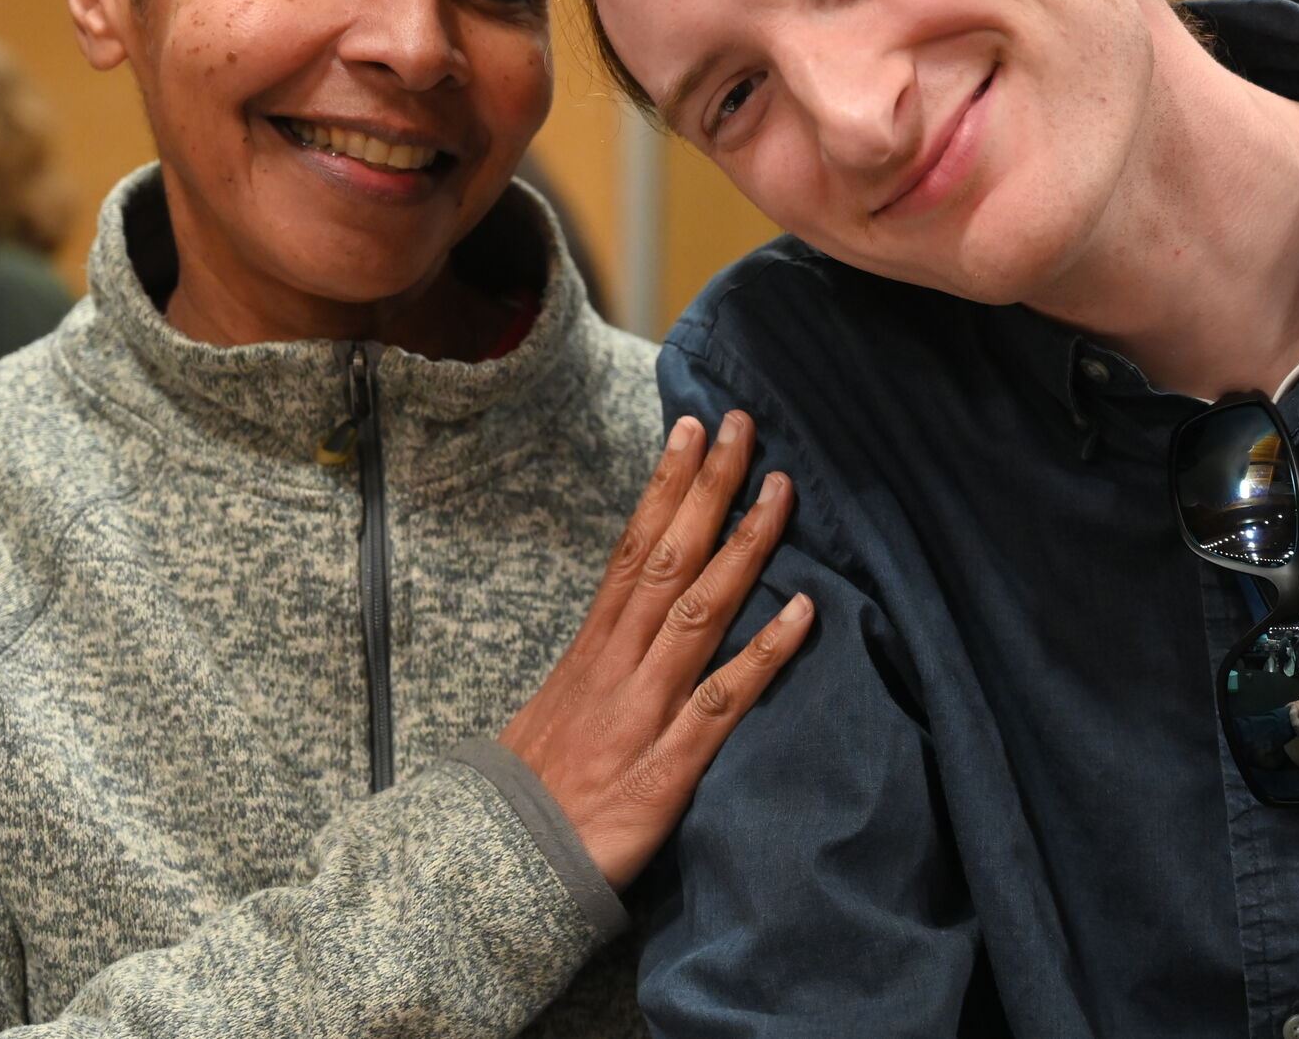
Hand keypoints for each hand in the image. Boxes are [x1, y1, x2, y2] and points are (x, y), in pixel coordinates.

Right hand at [500, 410, 812, 888]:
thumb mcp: (556, 709)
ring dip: (745, 548)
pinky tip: (806, 615)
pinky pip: (723, 703)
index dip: (665, 486)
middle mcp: (617, 667)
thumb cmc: (531, 793)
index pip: (634, 548)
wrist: (492, 871)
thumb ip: (597, 663)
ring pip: (699, 612)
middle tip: (745, 426)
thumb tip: (629, 622)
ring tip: (782, 491)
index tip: (691, 428)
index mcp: (591, 650)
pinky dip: (765, 656)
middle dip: (709, 489)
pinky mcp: (667, 769)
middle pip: (669, 560)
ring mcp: (643, 713)